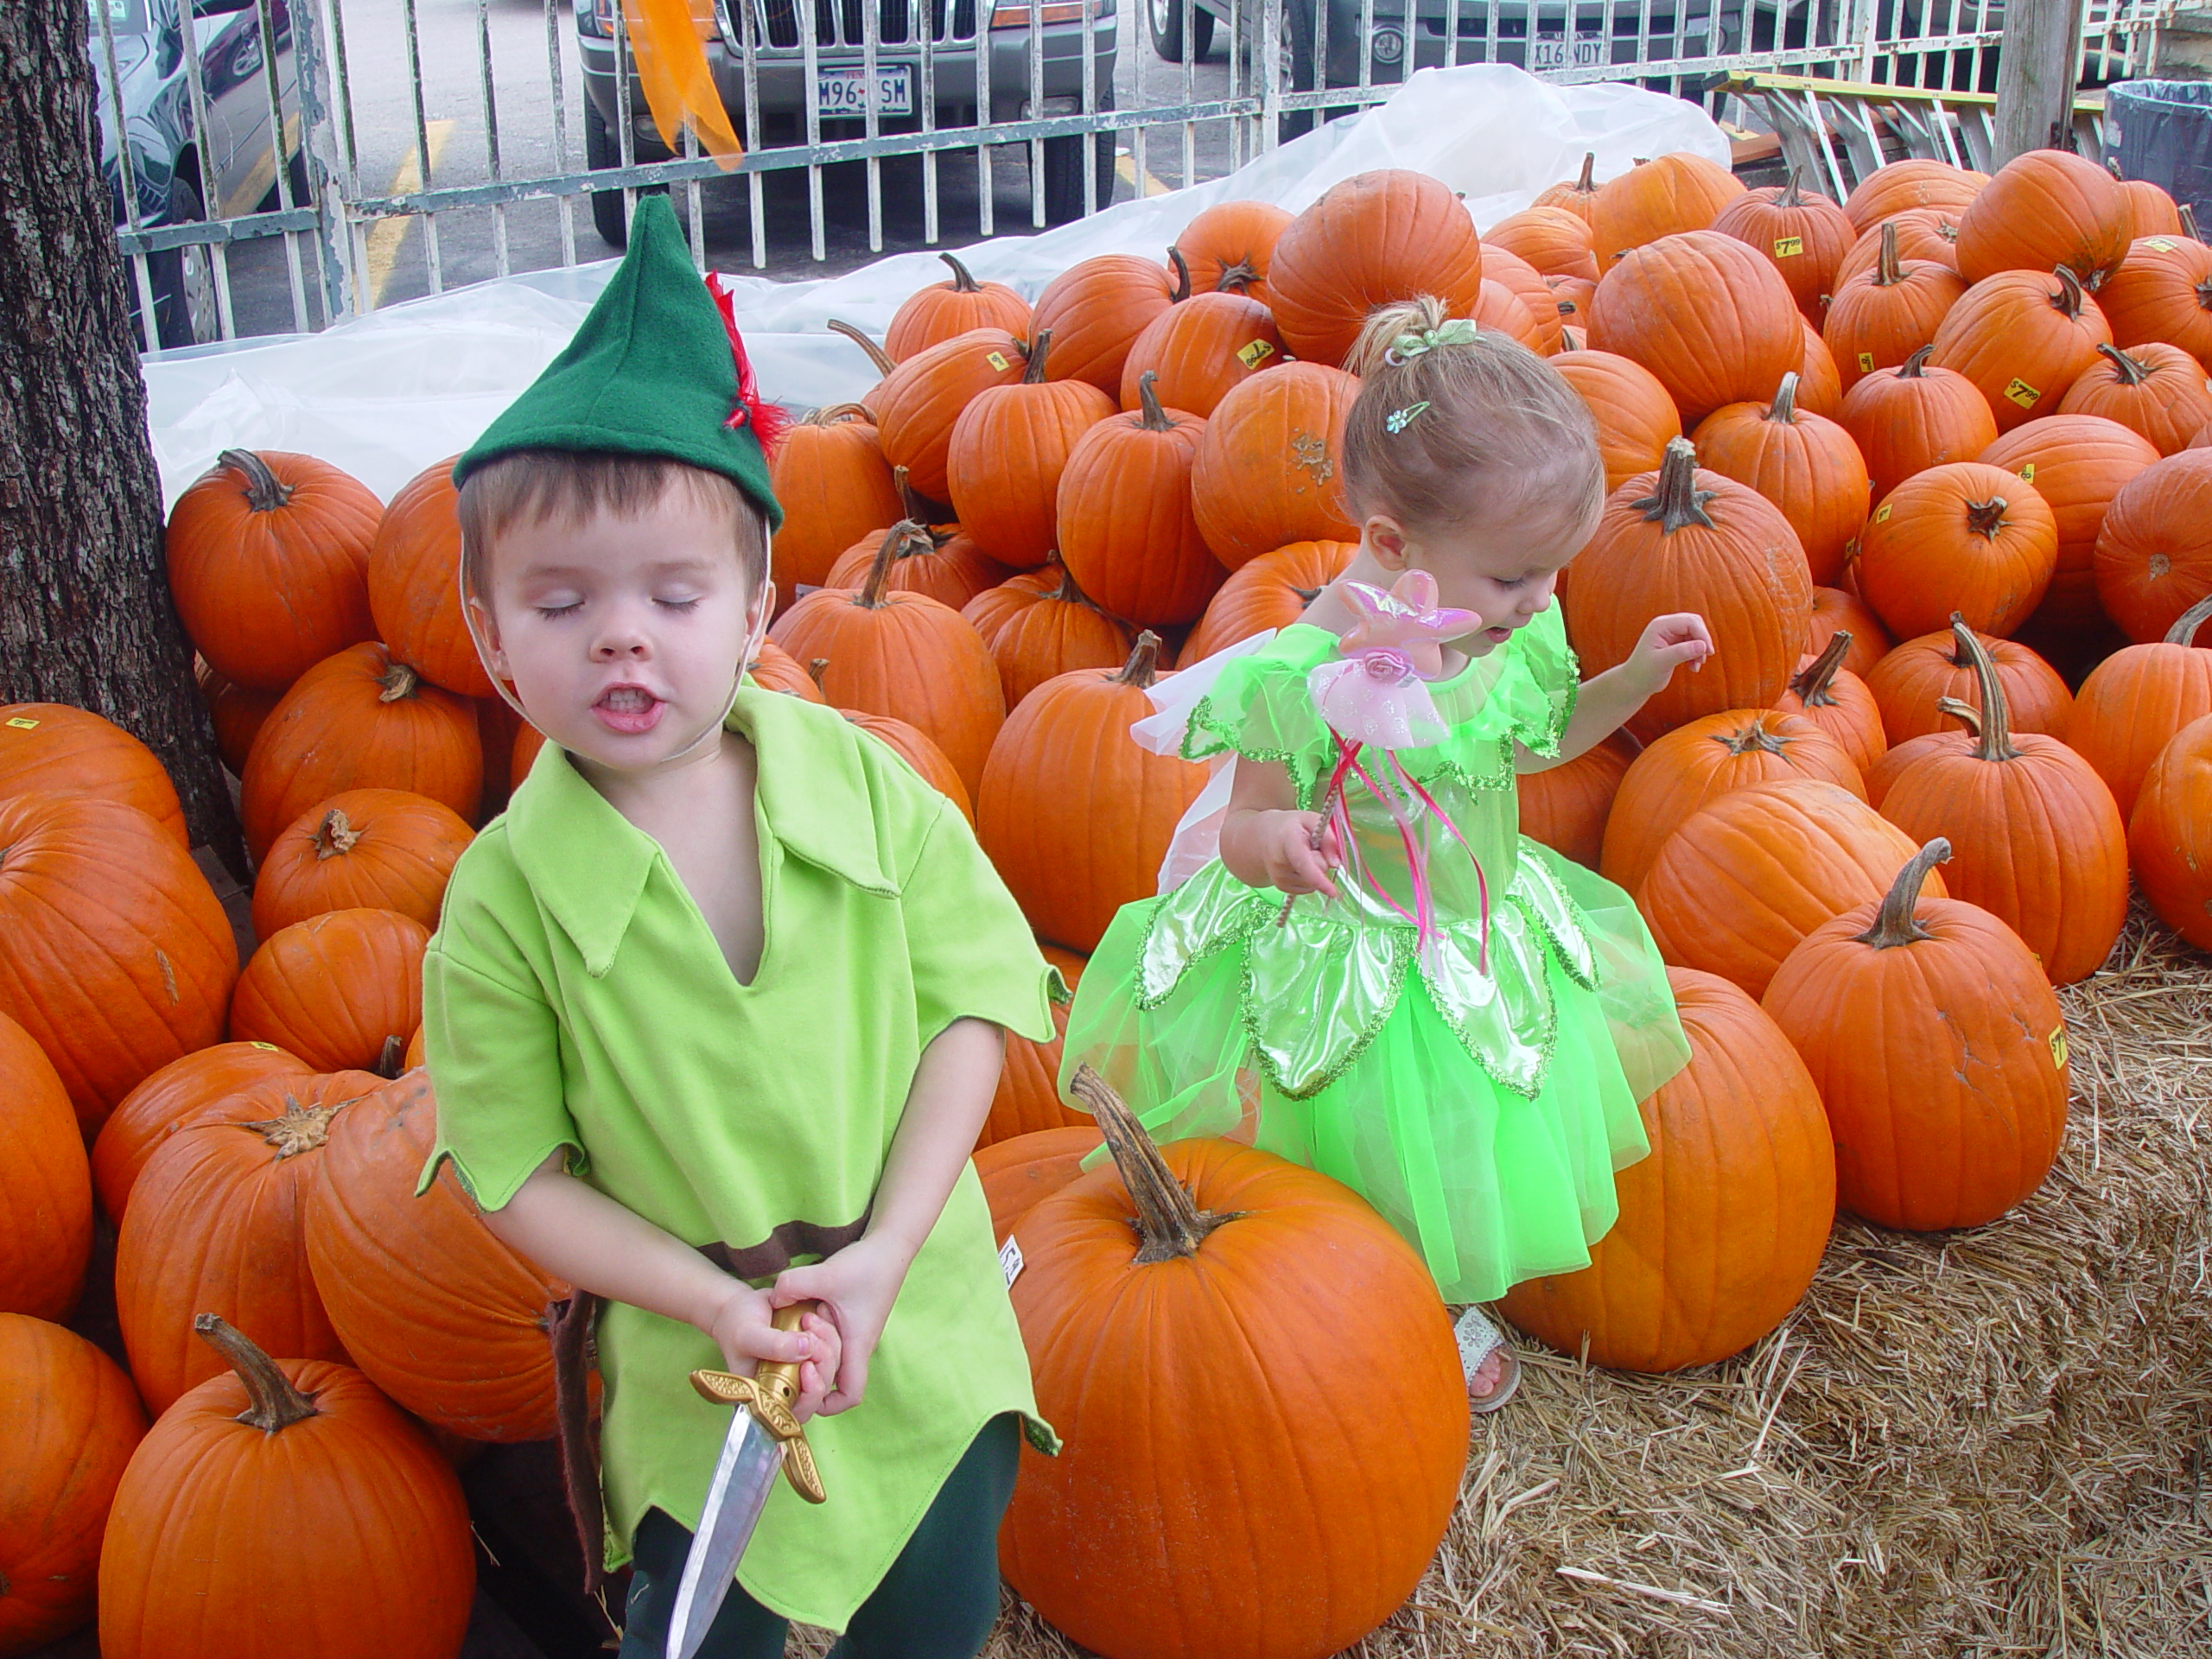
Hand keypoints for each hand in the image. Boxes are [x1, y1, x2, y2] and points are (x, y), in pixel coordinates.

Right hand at [701, 1282, 840, 1422]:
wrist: (739, 1305)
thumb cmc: (736, 1326)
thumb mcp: (747, 1336)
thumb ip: (772, 1346)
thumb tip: (805, 1349)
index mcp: (770, 1396)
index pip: (799, 1412)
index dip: (811, 1394)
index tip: (807, 1366)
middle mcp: (789, 1387)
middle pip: (823, 1389)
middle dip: (824, 1362)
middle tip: (810, 1334)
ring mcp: (803, 1370)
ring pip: (833, 1368)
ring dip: (829, 1343)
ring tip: (809, 1319)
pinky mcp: (814, 1351)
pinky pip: (834, 1348)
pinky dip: (830, 1333)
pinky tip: (818, 1314)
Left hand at [771, 1233, 915, 1415]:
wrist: (889, 1246)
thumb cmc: (868, 1265)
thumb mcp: (827, 1274)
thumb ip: (793, 1285)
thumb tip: (772, 1300)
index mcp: (857, 1345)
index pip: (848, 1396)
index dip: (827, 1403)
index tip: (806, 1383)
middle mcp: (857, 1345)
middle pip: (834, 1378)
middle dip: (811, 1367)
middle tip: (801, 1340)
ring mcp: (853, 1333)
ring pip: (830, 1357)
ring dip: (811, 1346)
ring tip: (805, 1317)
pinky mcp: (849, 1320)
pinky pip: (830, 1339)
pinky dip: (814, 1332)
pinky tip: (806, 1309)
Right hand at [1253, 809, 1340, 898]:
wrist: (1266, 836)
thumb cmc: (1292, 826)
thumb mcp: (1312, 820)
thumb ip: (1328, 837)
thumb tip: (1335, 864)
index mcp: (1287, 841)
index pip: (1304, 863)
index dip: (1319, 879)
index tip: (1332, 892)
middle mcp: (1279, 863)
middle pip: (1317, 871)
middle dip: (1322, 859)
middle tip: (1312, 846)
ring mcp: (1279, 878)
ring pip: (1314, 882)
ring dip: (1316, 869)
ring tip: (1304, 854)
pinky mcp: (1282, 888)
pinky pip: (1309, 887)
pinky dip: (1310, 878)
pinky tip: (1300, 865)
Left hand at [1625, 612, 1713, 696]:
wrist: (1634, 684)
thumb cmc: (1643, 673)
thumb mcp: (1662, 662)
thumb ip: (1681, 652)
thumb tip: (1703, 646)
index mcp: (1660, 625)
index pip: (1689, 622)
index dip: (1702, 634)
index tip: (1708, 652)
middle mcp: (1666, 626)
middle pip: (1694, 624)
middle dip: (1702, 639)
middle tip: (1706, 656)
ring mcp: (1671, 634)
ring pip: (1695, 634)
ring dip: (1700, 649)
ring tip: (1696, 665)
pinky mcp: (1675, 644)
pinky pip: (1693, 643)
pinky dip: (1696, 654)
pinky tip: (1693, 667)